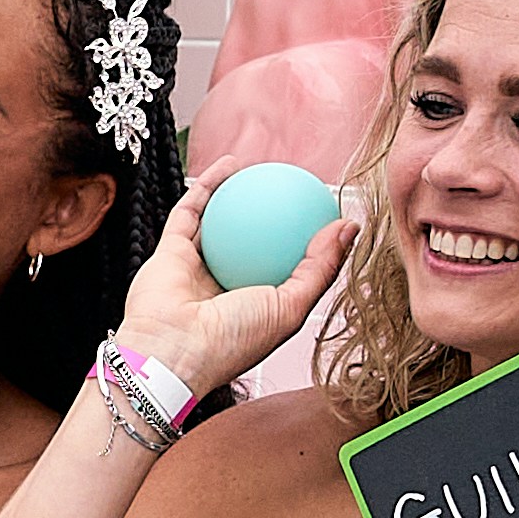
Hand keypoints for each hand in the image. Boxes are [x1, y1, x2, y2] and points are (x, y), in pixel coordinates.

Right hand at [113, 183, 329, 398]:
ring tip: (264, 169)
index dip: (305, 241)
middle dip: (272, 216)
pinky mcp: (169, 252)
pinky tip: (232, 165)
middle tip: (294, 187)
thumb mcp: (291, 307)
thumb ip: (320, 267)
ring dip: (239, 194)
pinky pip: (191, 211)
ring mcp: (195, 269)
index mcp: (254, 306)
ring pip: (219, 223)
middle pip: (252, 243)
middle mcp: (224, 287)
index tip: (324, 213)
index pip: (284, 267)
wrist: (171, 352)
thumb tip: (349, 227)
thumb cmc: (233, 339)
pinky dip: (208, 186)